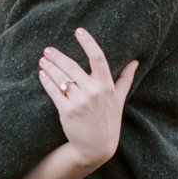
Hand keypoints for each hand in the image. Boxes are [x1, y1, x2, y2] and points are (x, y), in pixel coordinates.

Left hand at [39, 28, 136, 169]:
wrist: (95, 147)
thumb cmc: (108, 121)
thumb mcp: (119, 100)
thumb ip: (125, 79)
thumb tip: (135, 61)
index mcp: (106, 86)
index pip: (98, 58)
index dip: (88, 42)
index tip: (78, 31)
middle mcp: (93, 92)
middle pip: (72, 67)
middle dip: (57, 56)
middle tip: (48, 49)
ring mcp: (79, 102)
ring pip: (61, 78)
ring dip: (49, 67)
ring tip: (43, 60)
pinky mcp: (67, 111)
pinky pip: (54, 92)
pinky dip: (46, 81)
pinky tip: (42, 74)